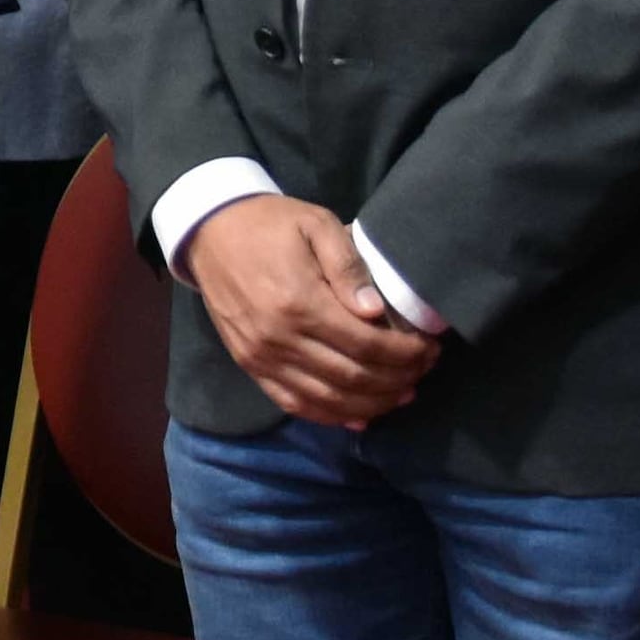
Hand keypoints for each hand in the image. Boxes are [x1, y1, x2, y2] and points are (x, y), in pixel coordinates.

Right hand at [184, 194, 438, 425]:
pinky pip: (294, 403)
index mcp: (300, 301)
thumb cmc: (271, 224)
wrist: (210, 232)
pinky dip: (331, 416)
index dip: (405, 354)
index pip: (366, 344)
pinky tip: (359, 416)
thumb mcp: (316, 224)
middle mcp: (280, 338)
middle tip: (423, 371)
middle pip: (352, 377)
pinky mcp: (250, 366)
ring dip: (371, 404)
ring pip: (327, 399)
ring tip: (401, 394)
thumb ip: (348, 266)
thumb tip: (376, 311)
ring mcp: (262, 358)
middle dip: (397, 379)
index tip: (429, 348)